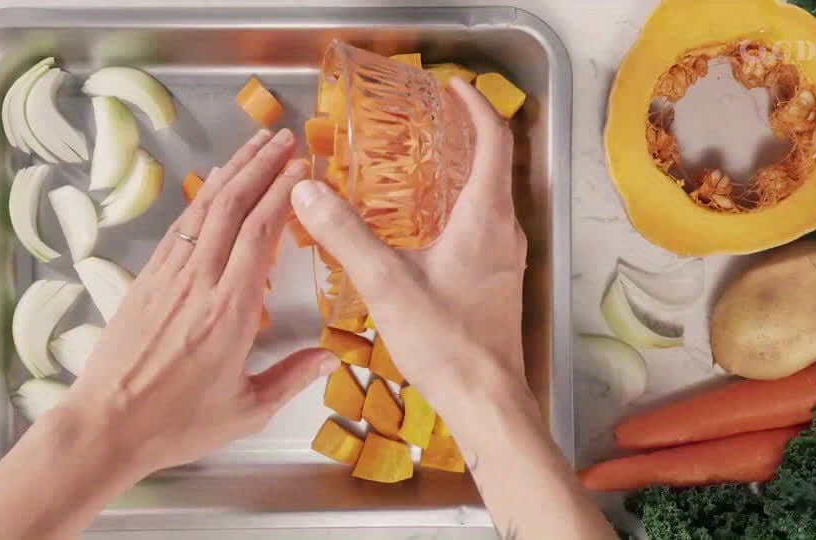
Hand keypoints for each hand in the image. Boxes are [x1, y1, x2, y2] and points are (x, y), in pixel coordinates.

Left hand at [61, 128, 337, 474]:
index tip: (304, 168)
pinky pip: (181, 226)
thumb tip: (333, 357)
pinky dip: (203, 196)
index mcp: (230, 311)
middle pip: (234, 207)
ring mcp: (169, 276)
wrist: (106, 425)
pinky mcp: (147, 278)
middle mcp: (200, 281)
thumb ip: (292, 377)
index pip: (261, 235)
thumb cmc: (178, 423)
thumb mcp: (247, 409)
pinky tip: (216, 182)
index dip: (283, 194)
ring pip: (205, 208)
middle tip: (286, 139)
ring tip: (256, 142)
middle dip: (261, 166)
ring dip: (233, 170)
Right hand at [291, 77, 614, 539]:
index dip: (476, 107)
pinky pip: (486, 224)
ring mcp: (507, 257)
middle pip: (496, 164)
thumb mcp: (386, 284)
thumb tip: (308, 189)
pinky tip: (429, 224)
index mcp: (485, 217)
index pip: (494, 141)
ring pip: (492, 196)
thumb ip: (345, 234)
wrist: (486, 399)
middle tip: (430, 119)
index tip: (453, 87)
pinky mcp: (500, 280)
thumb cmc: (444, 340)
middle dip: (468, 134)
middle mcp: (505, 230)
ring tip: (424, 163)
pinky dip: (463, 204)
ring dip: (466, 170)